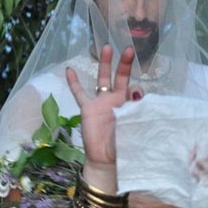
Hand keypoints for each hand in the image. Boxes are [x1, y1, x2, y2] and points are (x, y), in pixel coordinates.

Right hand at [66, 45, 135, 167]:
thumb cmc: (123, 145)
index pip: (135, 90)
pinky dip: (74, 82)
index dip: (137, 91)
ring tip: (107, 47)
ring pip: (102, 79)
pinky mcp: (88, 108)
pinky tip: (69, 69)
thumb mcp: (132, 127)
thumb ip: (135, 110)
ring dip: (104, 63)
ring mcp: (101, 102)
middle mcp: (117, 100)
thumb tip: (136, 94)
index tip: (136, 96)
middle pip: (121, 77)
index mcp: (131, 106)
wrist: (106, 159)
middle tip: (129, 49)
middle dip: (125, 64)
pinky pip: (79, 93)